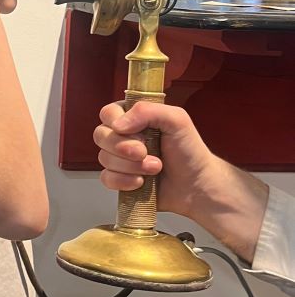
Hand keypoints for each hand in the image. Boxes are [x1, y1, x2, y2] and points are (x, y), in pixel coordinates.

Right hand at [93, 100, 266, 260]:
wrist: (197, 186)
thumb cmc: (190, 151)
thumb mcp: (177, 119)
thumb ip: (148, 111)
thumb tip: (118, 125)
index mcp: (134, 118)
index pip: (108, 113)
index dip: (116, 123)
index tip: (135, 132)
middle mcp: (124, 136)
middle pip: (100, 135)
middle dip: (124, 147)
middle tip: (146, 152)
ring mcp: (120, 159)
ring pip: (103, 158)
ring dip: (130, 166)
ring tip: (155, 168)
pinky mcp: (119, 179)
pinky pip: (106, 178)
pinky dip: (123, 181)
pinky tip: (141, 182)